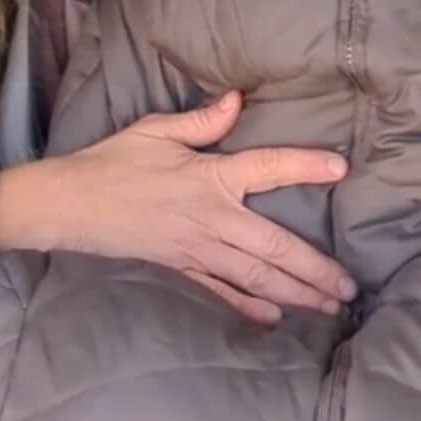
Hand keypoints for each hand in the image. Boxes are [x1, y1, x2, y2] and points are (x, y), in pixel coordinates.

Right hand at [0, 91, 354, 325]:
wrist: (71, 204)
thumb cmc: (113, 161)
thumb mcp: (156, 130)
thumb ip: (202, 120)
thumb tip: (238, 100)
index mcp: (209, 177)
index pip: (268, 168)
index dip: (305, 167)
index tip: (341, 170)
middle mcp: (211, 219)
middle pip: (274, 247)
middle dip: (315, 269)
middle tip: (349, 286)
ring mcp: (197, 251)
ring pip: (256, 278)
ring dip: (296, 293)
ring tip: (329, 306)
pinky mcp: (181, 269)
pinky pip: (222, 293)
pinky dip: (249, 309)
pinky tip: (275, 320)